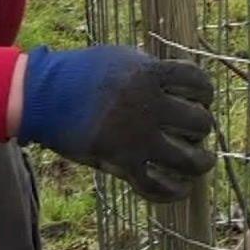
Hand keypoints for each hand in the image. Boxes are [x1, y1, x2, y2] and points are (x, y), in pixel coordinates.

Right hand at [16, 45, 216, 202]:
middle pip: (200, 122)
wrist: (43, 95)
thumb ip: (151, 70)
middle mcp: (148, 106)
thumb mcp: (121, 58)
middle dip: (202, 127)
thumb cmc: (82, 73)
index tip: (201, 98)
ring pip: (189, 159)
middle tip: (194, 130)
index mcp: (149, 75)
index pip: (198, 81)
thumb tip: (180, 83)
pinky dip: (174, 191)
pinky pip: (158, 186)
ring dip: (201, 162)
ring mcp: (136, 137)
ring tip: (201, 161)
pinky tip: (181, 188)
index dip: (206, 92)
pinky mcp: (121, 163)